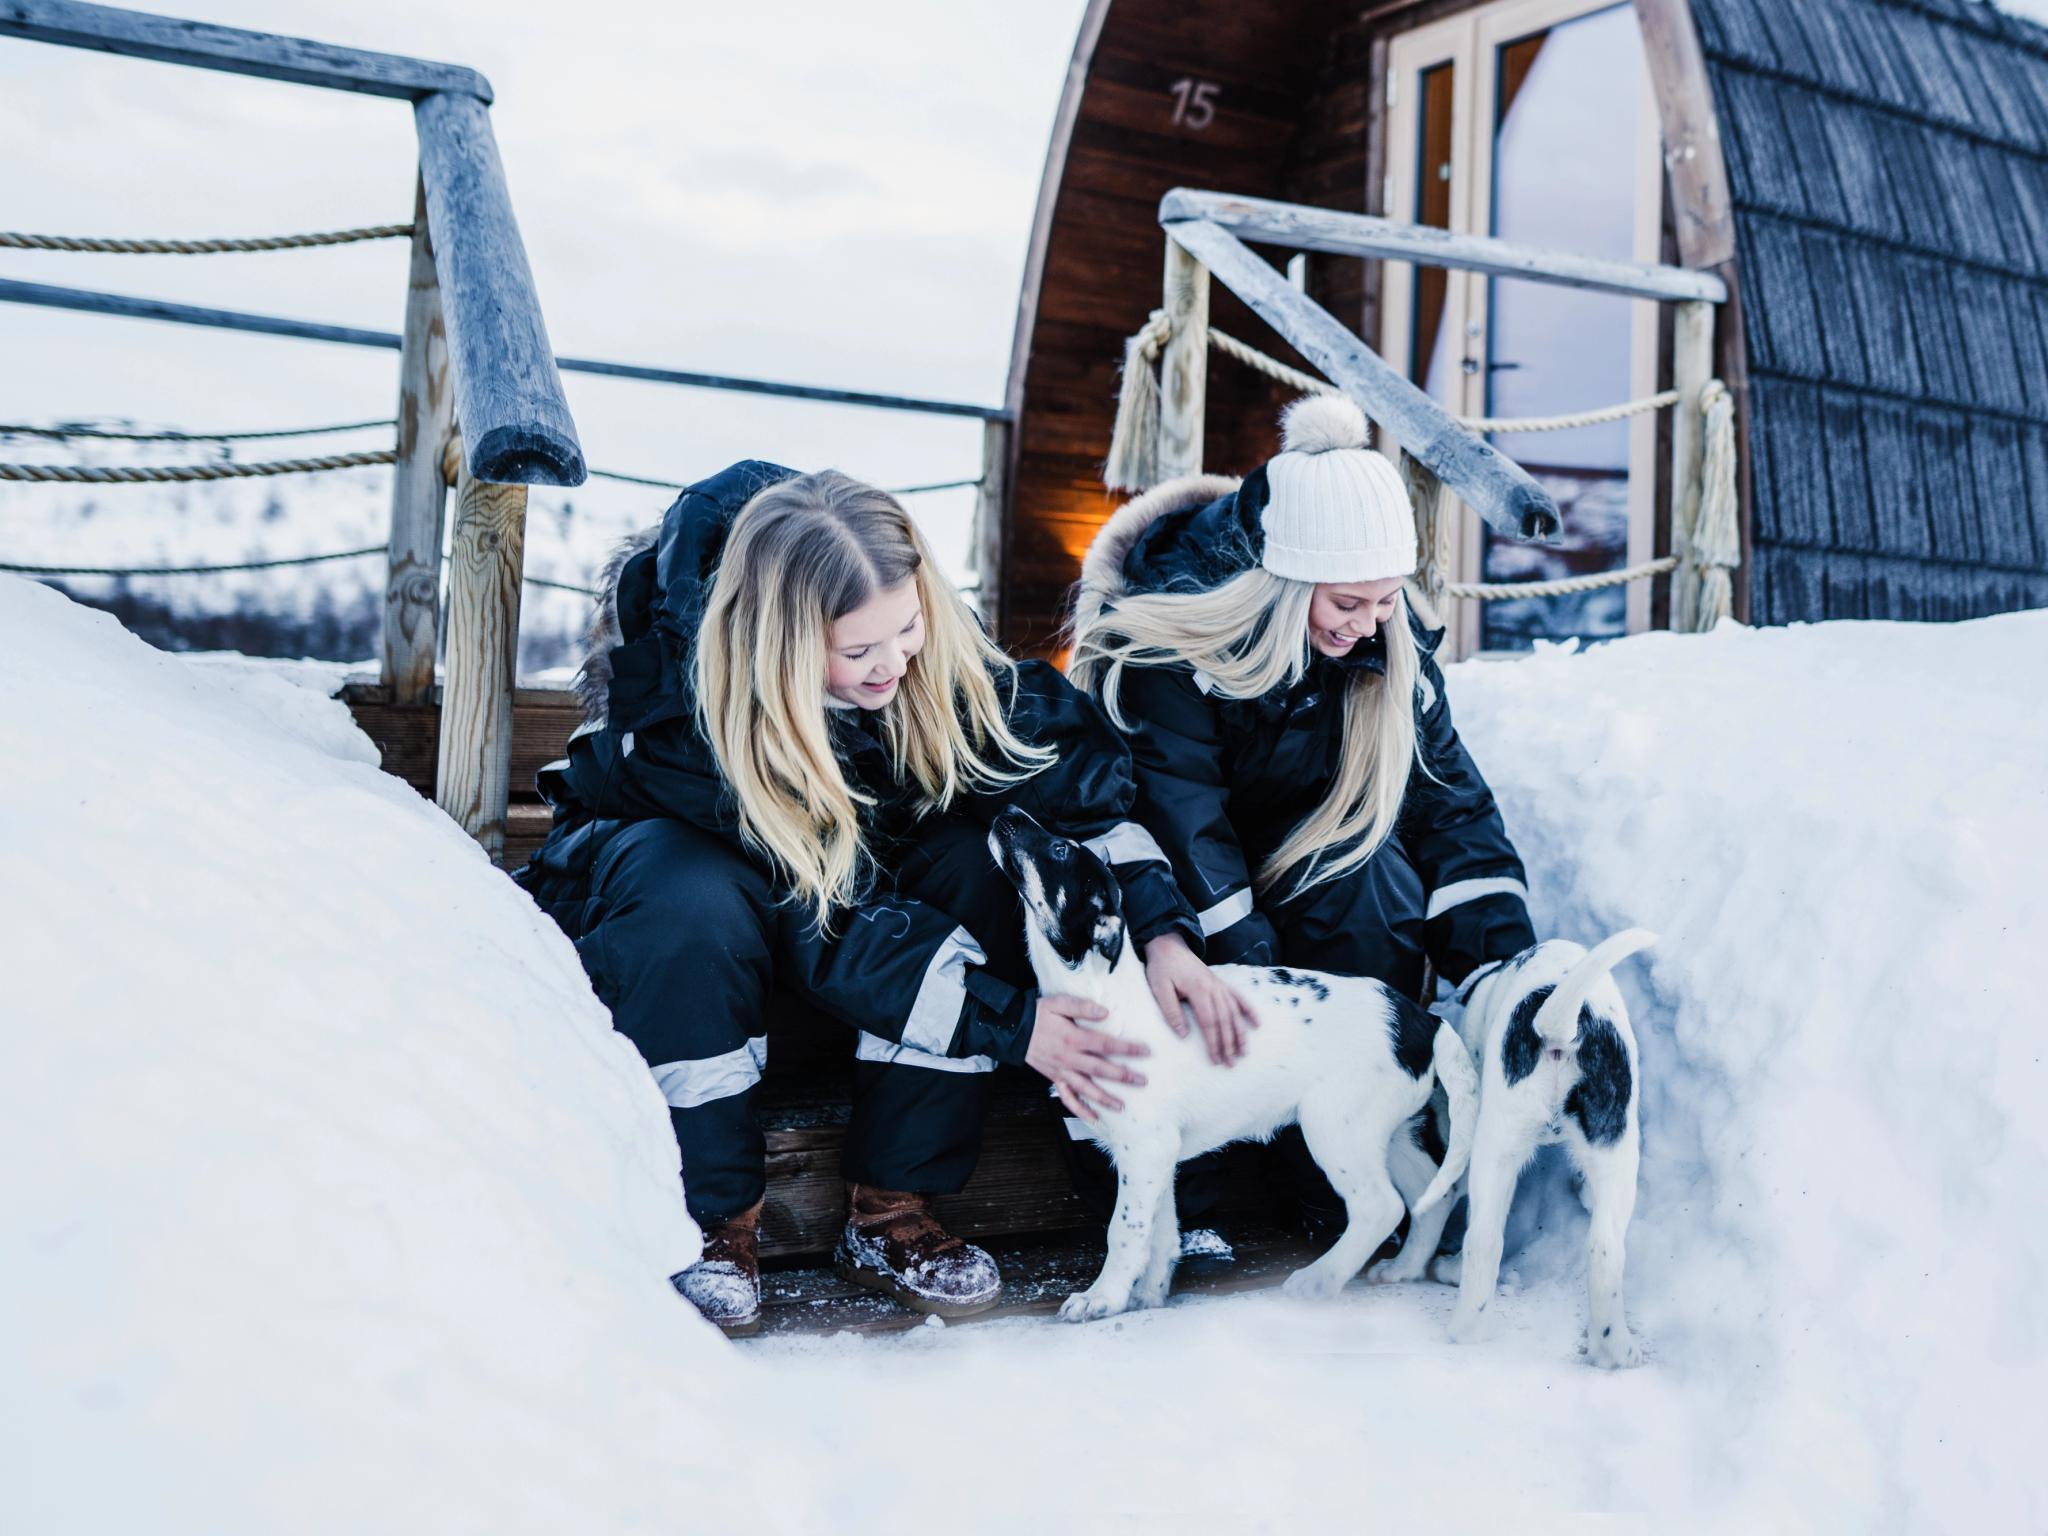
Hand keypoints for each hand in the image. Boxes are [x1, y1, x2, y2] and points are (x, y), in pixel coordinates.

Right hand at [1025, 994, 1148, 1123]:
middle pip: (1100, 1070)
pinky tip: (1094, 1118)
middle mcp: (1069, 1058)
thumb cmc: (1037, 1014)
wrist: (1012, 1029)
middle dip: (1123, 1076)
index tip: (1145, 1051)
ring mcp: (1061, 1072)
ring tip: (1122, 1106)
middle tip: (1142, 1081)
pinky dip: (1080, 1110)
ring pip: (1086, 1089)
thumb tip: (1104, 1012)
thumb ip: (1081, 1006)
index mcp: (1073, 1038)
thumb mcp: (1058, 1003)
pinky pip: (1067, 1098)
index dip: (1126, 1048)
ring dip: (1105, 1098)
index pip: (1105, 1044)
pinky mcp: (1054, 1079)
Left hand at [1143, 930, 1258, 1066]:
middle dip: (1229, 1043)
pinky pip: (1239, 997)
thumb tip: (1183, 1034)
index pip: (1209, 1022)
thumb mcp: (1159, 989)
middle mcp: (1214, 988)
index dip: (1214, 1042)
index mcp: (1199, 990)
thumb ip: (1171, 1011)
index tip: (1215, 1059)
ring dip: (1240, 1032)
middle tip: (1230, 1063)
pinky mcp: (1221, 983)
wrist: (1169, 946)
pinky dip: (1249, 1010)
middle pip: (1225, 1020)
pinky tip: (1257, 1023)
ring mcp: (1219, 985)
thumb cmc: (1162, 968)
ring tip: (1244, 1051)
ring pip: (1235, 1012)